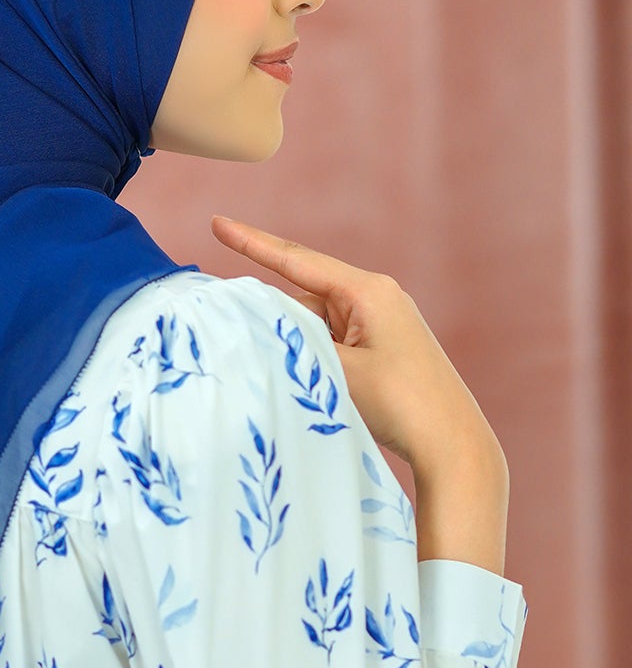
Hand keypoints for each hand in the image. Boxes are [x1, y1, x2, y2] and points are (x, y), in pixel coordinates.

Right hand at [210, 214, 506, 479]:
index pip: (296, 260)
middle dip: (273, 318)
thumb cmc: (401, 403)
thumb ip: (296, 340)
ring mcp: (378, 322)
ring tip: (298, 380)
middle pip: (302, 296)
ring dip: (295, 345)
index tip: (217, 223)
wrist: (451, 444)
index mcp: (368, 291)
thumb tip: (263, 324)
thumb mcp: (339, 368)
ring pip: (313, 322)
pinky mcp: (379, 347)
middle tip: (243, 341)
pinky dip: (312, 356)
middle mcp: (374, 298)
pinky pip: (330, 340)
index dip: (252, 242)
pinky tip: (308, 381)